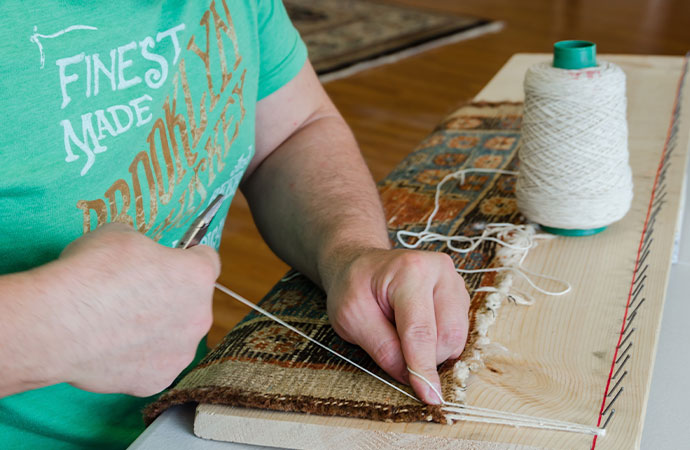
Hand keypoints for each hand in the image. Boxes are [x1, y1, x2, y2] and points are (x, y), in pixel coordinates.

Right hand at [52, 223, 219, 395]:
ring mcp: (180, 352)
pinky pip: (153, 365)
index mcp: (197, 275)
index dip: (188, 258)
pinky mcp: (157, 380)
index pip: (207, 261)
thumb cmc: (90, 273)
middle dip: (170, 297)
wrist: (58, 324)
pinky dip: (137, 359)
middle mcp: (199, 315)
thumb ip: (144, 247)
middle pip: (193, 302)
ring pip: (175, 337)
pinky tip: (112, 349)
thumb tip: (141, 255)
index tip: (175, 260)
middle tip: (136, 296)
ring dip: (157, 330)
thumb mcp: (120, 234)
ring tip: (119, 325)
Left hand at [324, 248, 468, 403]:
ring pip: (457, 337)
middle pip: (448, 336)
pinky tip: (416, 329)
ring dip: (432, 351)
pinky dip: (438, 342)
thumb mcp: (351, 317)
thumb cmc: (353, 287)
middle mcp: (440, 271)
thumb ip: (382, 347)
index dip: (423, 368)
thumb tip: (410, 377)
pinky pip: (458, 332)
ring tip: (401, 333)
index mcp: (410, 271)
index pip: (420, 330)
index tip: (429, 396)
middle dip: (425, 358)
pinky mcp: (460, 294)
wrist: (361, 264)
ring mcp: (454, 281)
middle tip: (394, 350)